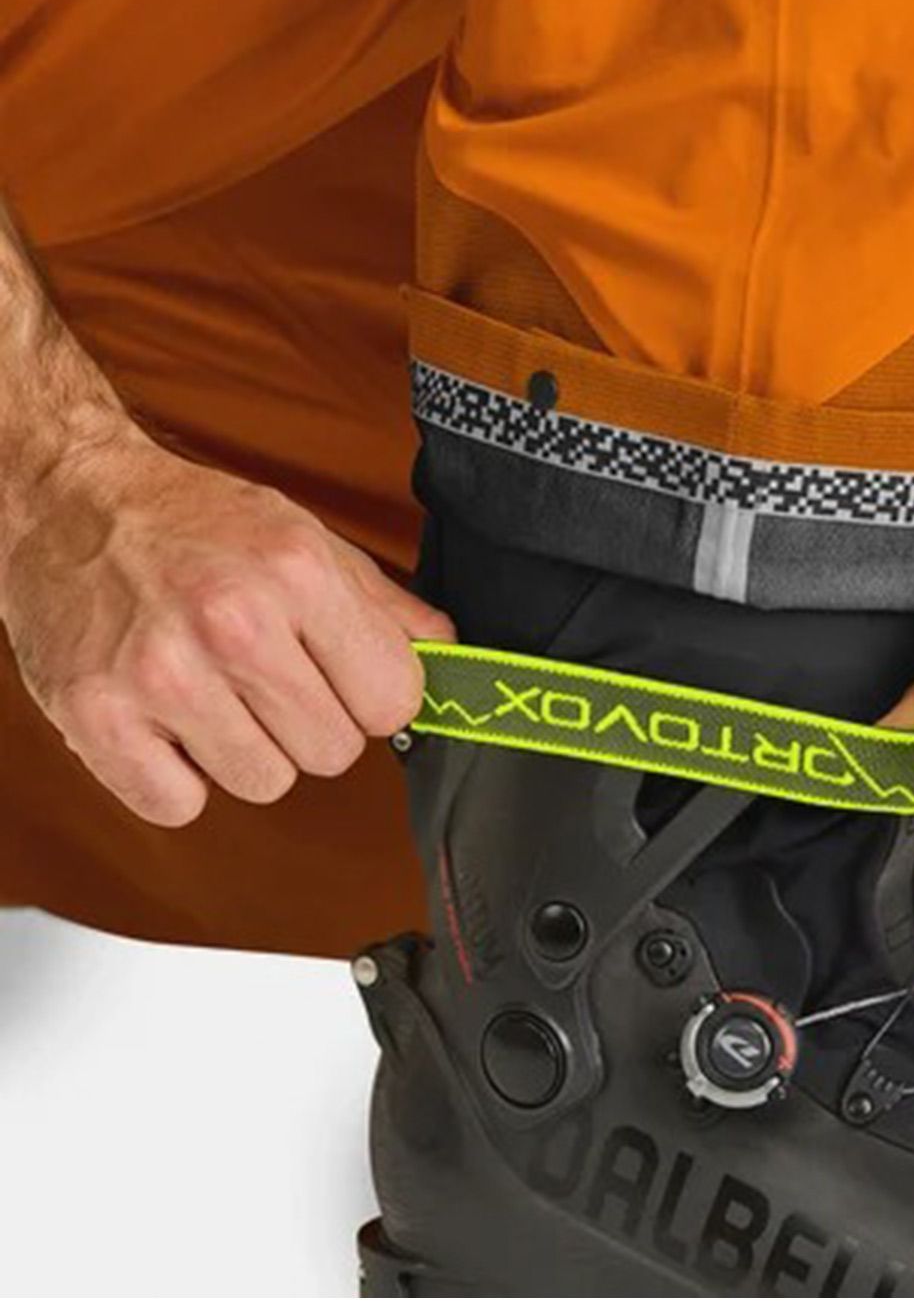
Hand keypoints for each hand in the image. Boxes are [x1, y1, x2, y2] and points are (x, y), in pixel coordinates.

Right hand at [1, 437, 453, 826]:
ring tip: (211, 691)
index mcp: (296, 571)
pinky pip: (178, 805)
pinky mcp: (97, 716)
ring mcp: (160, 673)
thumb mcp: (303, 537)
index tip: (343, 679)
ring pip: (263, 784)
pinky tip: (165, 720)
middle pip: (332, 753)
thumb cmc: (192, 522)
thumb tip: (451, 654)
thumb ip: (382, 605)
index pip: (393, 701)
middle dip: (310, 724)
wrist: (71, 499)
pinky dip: (176, 776)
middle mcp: (231, 620)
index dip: (373, 697)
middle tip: (265, 679)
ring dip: (244, 750)